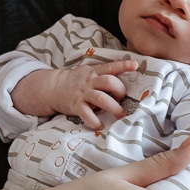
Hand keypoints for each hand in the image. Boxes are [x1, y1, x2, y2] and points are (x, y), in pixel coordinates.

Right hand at [20, 60, 142, 129]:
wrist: (54, 87)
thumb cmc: (76, 81)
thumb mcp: (88, 72)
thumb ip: (102, 74)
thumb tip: (124, 77)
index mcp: (94, 72)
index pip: (110, 67)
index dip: (123, 65)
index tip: (135, 65)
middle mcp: (89, 81)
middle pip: (108, 82)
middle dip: (120, 90)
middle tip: (123, 99)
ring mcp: (82, 93)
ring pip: (101, 98)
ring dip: (114, 108)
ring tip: (121, 116)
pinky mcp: (76, 105)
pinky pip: (86, 114)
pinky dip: (94, 121)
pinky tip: (100, 125)